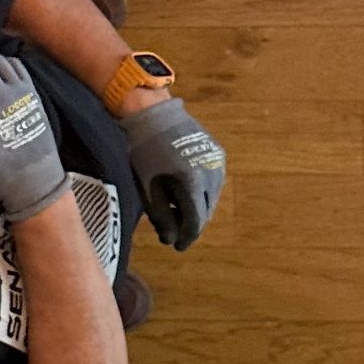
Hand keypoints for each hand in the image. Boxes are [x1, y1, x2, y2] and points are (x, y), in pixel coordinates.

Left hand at [123, 95, 225, 250]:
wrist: (155, 116)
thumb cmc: (145, 154)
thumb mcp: (148, 190)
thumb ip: (161, 218)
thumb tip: (171, 241)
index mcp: (192, 185)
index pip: (195, 223)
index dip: (186, 238)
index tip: (177, 247)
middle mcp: (211, 175)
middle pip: (206, 212)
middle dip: (191, 224)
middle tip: (174, 229)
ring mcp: (217, 164)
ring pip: (211, 198)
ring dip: (197, 208)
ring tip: (177, 207)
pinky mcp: (218, 155)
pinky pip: (213, 182)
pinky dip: (202, 192)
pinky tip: (185, 189)